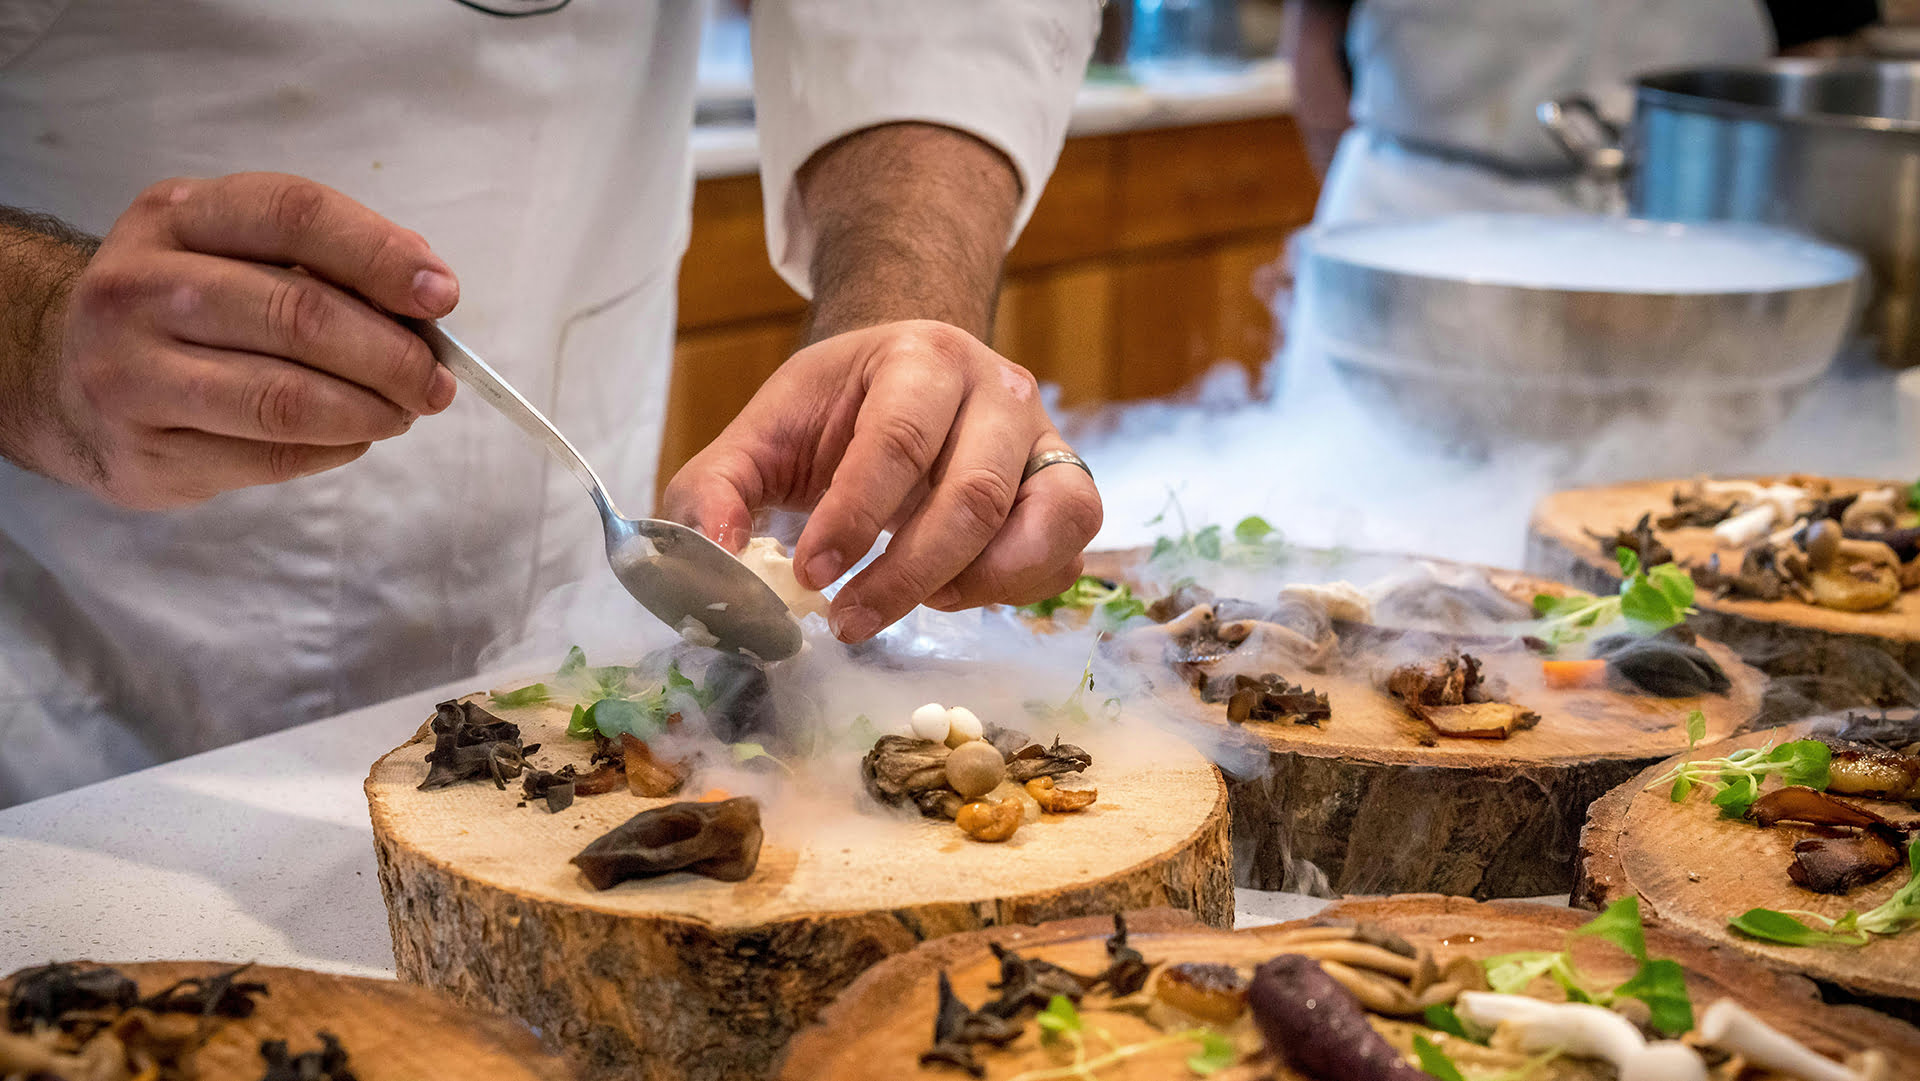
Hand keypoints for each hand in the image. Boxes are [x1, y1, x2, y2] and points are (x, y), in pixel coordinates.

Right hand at [40, 172, 458, 507]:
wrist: (61, 376)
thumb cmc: (182, 309)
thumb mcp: (233, 252)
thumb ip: (323, 260)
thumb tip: (427, 290)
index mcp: (176, 217)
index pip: (294, 215)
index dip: (380, 255)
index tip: (442, 296)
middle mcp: (140, 287)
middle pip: (300, 315)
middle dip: (393, 354)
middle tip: (437, 381)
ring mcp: (131, 373)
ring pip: (286, 398)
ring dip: (371, 410)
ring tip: (404, 411)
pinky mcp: (145, 451)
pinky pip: (271, 455)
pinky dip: (336, 449)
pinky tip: (354, 437)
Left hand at [664, 320, 1102, 641]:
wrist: (909, 377)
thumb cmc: (836, 411)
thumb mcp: (762, 434)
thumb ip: (716, 490)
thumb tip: (713, 560)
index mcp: (920, 357)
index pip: (897, 440)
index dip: (854, 518)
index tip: (811, 576)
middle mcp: (999, 390)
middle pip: (974, 494)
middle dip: (907, 574)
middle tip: (848, 621)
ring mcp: (1046, 439)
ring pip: (1046, 523)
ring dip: (975, 585)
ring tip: (915, 604)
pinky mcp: (1068, 487)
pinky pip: (1067, 554)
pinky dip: (1015, 589)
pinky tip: (954, 591)